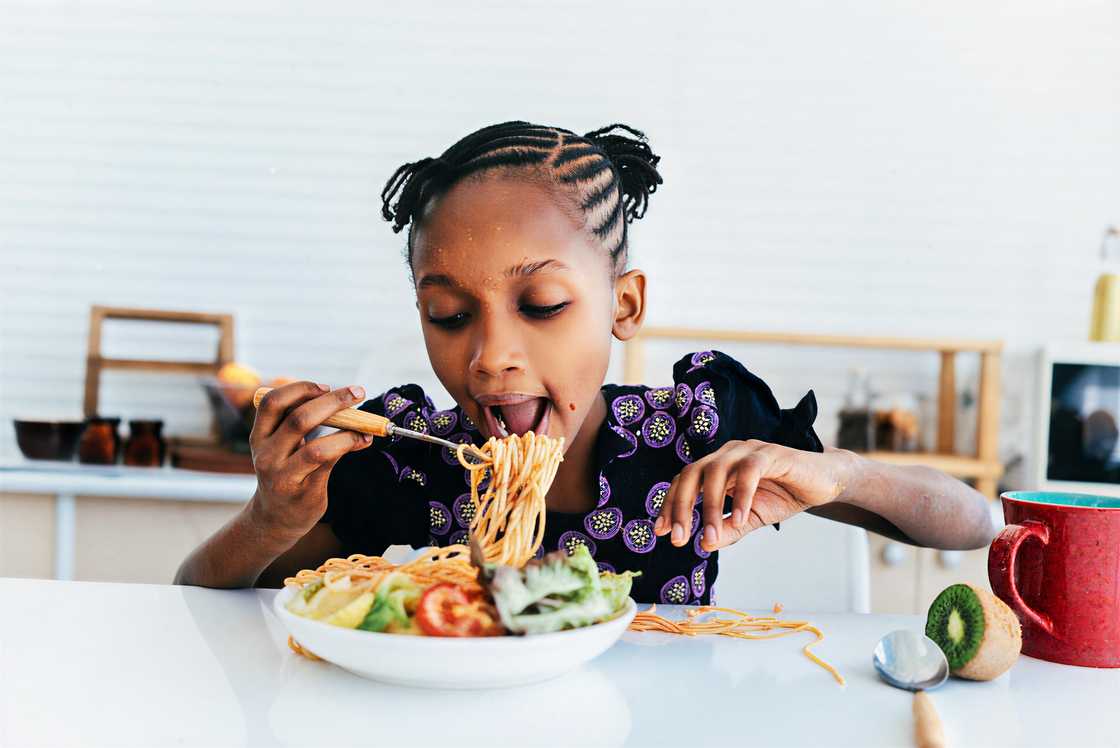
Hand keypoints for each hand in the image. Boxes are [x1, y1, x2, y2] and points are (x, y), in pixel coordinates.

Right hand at [249, 381, 372, 537]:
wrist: (275, 519)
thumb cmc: (286, 472)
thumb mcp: (280, 447)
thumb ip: (299, 425)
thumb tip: (342, 401)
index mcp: (260, 436)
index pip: (272, 402)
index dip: (300, 389)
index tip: (326, 387)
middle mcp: (267, 455)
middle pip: (298, 419)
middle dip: (332, 401)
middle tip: (357, 392)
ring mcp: (283, 476)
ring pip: (316, 448)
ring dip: (347, 431)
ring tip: (366, 426)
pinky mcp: (302, 493)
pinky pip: (329, 465)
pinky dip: (349, 447)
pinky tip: (362, 441)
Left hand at [653, 440, 851, 551]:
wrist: (825, 482)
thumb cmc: (785, 495)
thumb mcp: (751, 518)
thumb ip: (729, 529)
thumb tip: (705, 545)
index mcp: (718, 466)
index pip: (684, 482)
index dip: (670, 505)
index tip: (661, 532)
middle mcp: (727, 454)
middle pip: (691, 474)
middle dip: (681, 507)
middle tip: (678, 538)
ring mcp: (748, 450)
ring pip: (715, 472)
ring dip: (710, 507)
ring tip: (710, 537)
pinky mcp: (771, 453)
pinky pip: (749, 471)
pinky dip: (741, 495)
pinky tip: (740, 518)